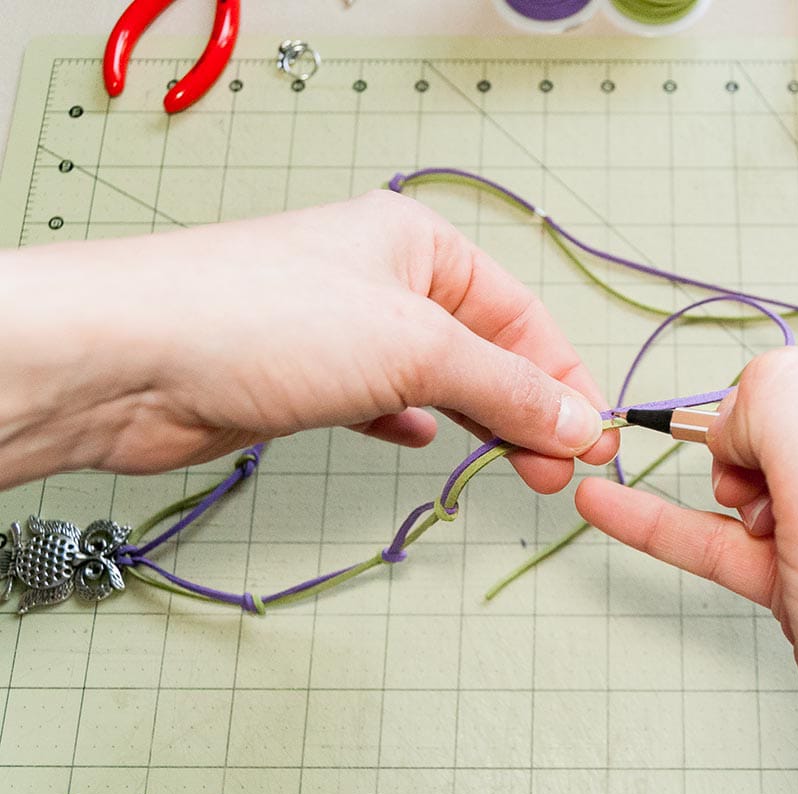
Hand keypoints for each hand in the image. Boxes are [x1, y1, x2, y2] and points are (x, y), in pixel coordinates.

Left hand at [0, 190, 615, 490]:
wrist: (131, 361)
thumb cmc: (266, 320)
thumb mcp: (416, 348)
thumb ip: (505, 388)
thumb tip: (579, 420)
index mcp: (420, 244)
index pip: (520, 315)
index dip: (562, 377)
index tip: (592, 437)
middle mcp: (384, 280)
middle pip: (484, 350)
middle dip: (526, 409)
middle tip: (559, 471)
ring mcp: (344, 330)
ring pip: (437, 380)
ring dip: (478, 424)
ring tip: (516, 470)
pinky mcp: (307, 379)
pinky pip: (383, 400)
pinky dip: (412, 423)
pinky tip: (424, 442)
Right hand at [576, 269, 797, 793]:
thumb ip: (788, 413)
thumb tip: (745, 390)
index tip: (795, 411)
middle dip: (763, 428)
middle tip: (761, 481)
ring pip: (764, 456)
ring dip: (732, 482)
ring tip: (746, 523)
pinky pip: (730, 528)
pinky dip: (675, 519)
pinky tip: (613, 505)